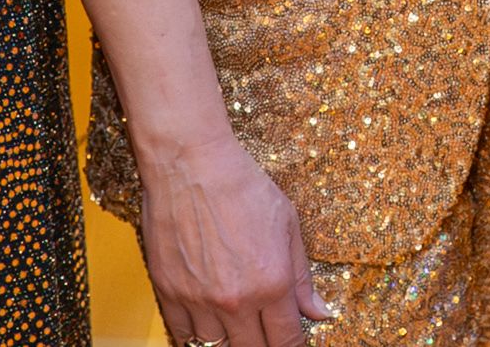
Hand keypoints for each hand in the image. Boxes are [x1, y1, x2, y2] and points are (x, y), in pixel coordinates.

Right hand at [135, 131, 325, 346]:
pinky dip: (195, 336)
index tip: (289, 341)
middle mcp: (237, 300)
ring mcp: (200, 299)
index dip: (291, 346)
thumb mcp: (287, 224)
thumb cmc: (241, 185)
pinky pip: (182, 335)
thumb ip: (303, 276)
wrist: (190, 162)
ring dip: (229, 342)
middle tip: (263, 332)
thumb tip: (320, 312)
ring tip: (235, 328)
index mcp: (273, 284)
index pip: (286, 341)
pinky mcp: (169, 291)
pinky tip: (206, 326)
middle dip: (263, 345)